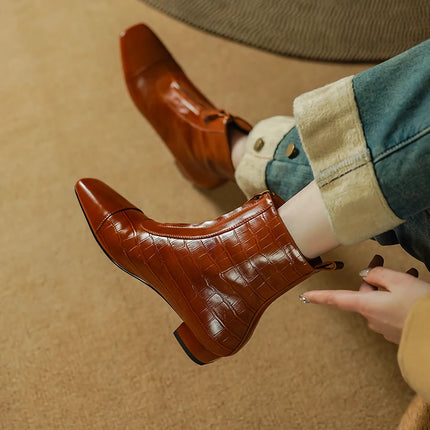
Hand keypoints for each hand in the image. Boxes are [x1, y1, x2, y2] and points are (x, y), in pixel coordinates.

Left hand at [301, 255, 429, 343]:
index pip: (335, 299)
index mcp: (366, 305)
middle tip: (381, 260)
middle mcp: (372, 319)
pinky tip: (413, 290)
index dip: (319, 296)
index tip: (304, 296)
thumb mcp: (398, 281)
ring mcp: (385, 328)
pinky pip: (392, 311)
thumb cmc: (419, 307)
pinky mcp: (398, 333)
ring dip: (390, 287)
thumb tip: (367, 275)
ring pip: (380, 300)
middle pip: (364, 293)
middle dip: (373, 277)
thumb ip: (378, 274)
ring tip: (409, 274)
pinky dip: (399, 299)